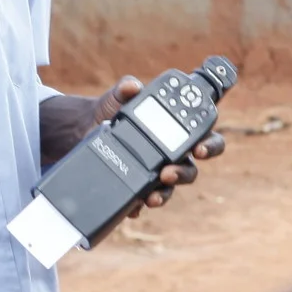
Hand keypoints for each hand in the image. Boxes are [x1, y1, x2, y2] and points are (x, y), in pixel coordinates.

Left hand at [41, 78, 228, 220]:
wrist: (82, 128)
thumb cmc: (110, 110)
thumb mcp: (117, 97)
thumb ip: (126, 89)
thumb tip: (131, 86)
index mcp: (177, 131)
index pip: (205, 138)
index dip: (209, 145)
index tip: (199, 149)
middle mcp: (171, 155)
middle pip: (191, 170)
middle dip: (184, 174)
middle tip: (169, 172)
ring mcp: (155, 174)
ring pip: (170, 188)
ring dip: (164, 193)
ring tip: (152, 196)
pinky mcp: (136, 187)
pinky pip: (143, 200)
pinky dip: (139, 205)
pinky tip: (134, 205)